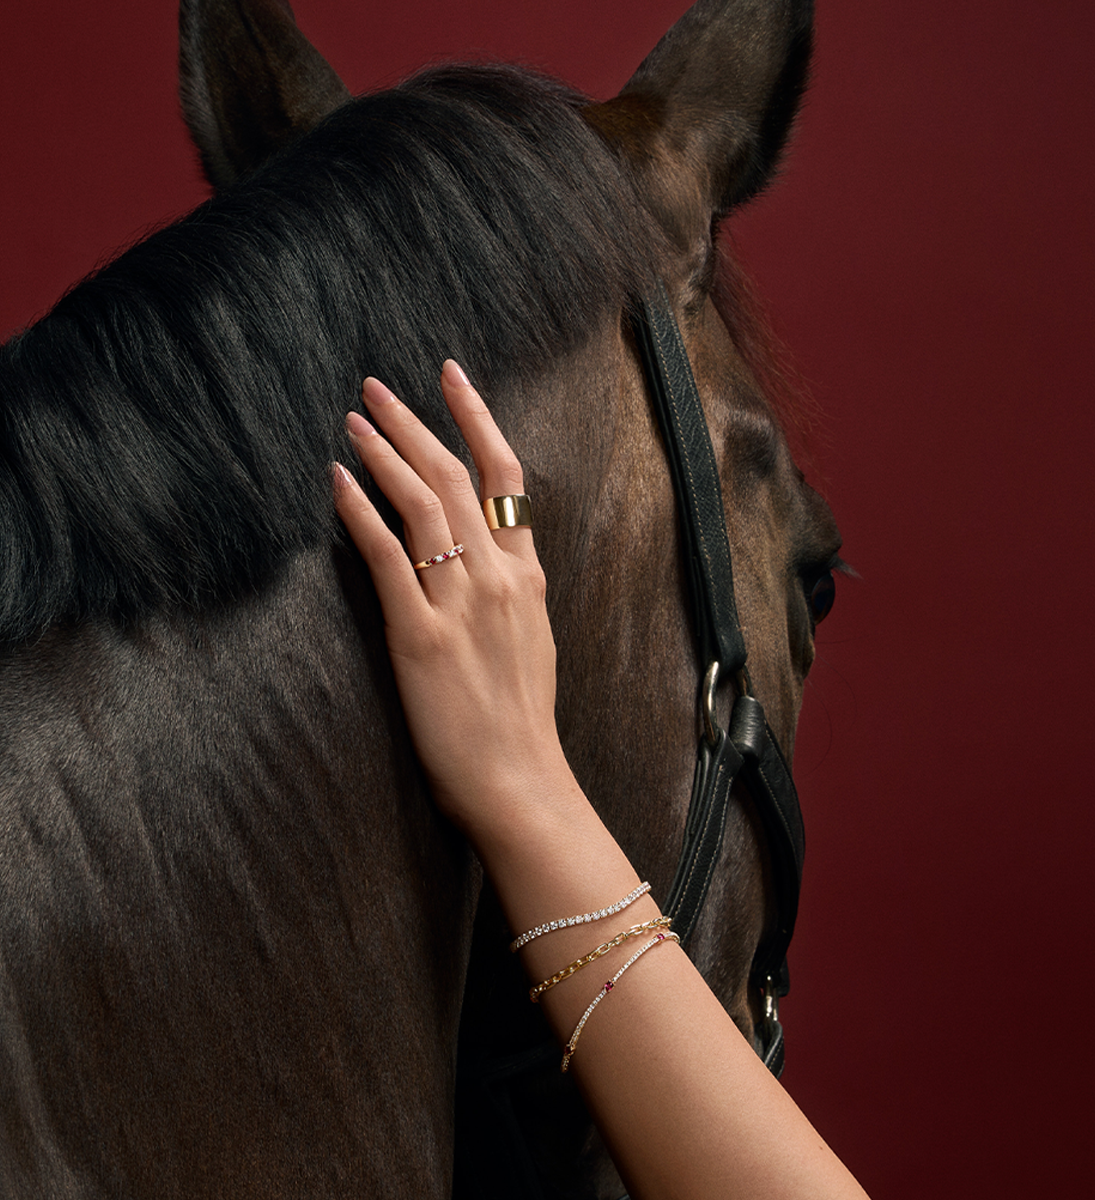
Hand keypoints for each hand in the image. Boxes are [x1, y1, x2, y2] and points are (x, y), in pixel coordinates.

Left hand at [333, 362, 572, 840]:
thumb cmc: (522, 723)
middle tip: (376, 388)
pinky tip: (339, 481)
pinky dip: (361, 513)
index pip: (506, 479)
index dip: (477, 420)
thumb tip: (490, 561)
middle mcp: (498, 578)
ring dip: (385, 455)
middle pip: (456, 478)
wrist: (520, 782)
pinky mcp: (421, 636)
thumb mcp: (534, 643)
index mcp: (528, 577)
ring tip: (353, 420)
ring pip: (423, 505)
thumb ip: (514, 593)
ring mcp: (461, 604)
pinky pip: (389, 558)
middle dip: (416, 424)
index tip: (452, 379)